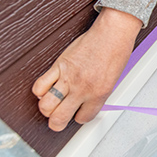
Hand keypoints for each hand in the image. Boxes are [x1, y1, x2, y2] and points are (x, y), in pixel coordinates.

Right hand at [32, 8, 141, 130]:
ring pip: (46, 105)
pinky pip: (40, 85)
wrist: (112, 33)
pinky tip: (47, 88)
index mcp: (99, 94)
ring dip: (47, 108)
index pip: (83, 118)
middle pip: (59, 118)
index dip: (79, 117)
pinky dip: (40, 91)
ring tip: (52, 103)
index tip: (78, 113)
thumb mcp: (112, 80)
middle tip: (58, 118)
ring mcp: (69, 77)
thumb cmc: (116, 52)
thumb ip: (97, 95)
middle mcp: (83, 88)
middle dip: (56, 123)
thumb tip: (87, 105)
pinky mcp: (59, 65)